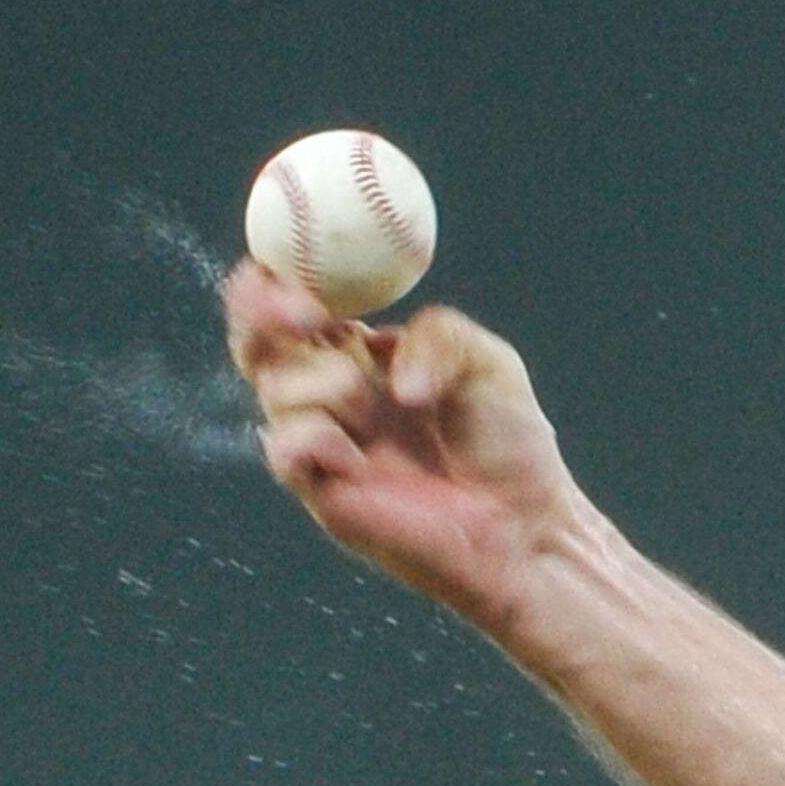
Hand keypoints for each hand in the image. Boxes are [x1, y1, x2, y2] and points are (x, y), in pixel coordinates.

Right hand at [221, 262, 586, 634]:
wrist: (526, 524)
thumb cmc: (511, 445)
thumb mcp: (488, 362)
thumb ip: (438, 334)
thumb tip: (382, 366)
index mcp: (361, 353)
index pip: (296, 304)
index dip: (277, 278)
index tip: (286, 261)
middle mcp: (332, 393)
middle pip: (259, 340)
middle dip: (262, 313)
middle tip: (302, 310)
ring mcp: (323, 442)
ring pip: (275, 388)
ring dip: (324, 386)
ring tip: (374, 410)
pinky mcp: (322, 491)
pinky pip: (284, 449)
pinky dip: (315, 438)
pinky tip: (356, 453)